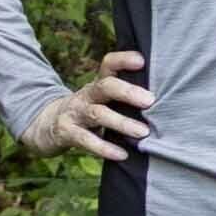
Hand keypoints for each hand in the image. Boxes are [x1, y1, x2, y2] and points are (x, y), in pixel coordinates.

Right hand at [22, 49, 152, 161]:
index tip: (142, 61)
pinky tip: (122, 154)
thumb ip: (126, 97)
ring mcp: (75, 113)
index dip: (123, 60)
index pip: (109, 64)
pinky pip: (86, 140)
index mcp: (99, 84)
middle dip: (127, 92)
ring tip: (143, 132)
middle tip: (151, 101)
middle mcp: (87, 95)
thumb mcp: (103, 99)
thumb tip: (168, 100)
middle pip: (105, 86)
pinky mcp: (67, 132)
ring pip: (98, 114)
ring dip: (121, 123)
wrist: (47, 126)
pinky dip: (105, 148)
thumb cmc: (89, 111)